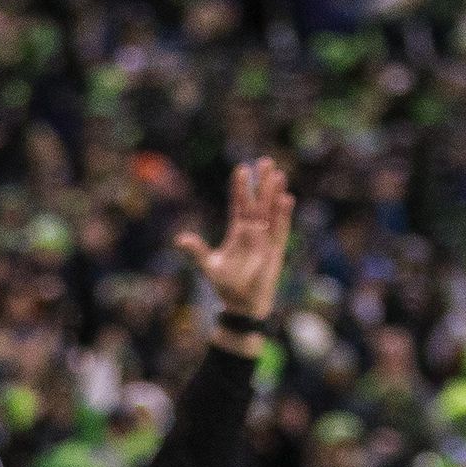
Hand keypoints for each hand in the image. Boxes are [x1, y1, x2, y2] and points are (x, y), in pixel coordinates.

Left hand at [174, 157, 294, 321]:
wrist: (242, 305)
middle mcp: (254, 231)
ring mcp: (266, 239)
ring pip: (271, 211)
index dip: (241, 188)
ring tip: (277, 174)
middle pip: (258, 202)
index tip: (241, 169)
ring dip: (274, 193)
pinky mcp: (276, 249)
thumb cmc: (226, 286)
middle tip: (265, 160)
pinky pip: (281, 228)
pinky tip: (286, 198)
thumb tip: (179, 239)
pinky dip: (283, 215)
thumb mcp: (209, 267)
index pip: (239, 205)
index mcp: (238, 232)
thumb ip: (197, 251)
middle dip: (261, 183)